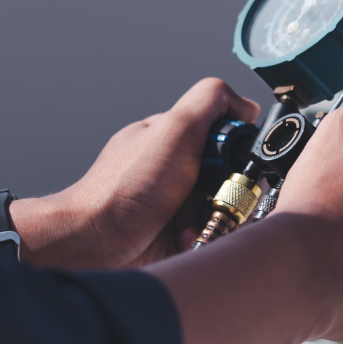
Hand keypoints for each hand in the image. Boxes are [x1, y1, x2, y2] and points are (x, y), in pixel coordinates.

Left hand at [33, 78, 259, 268]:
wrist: (96, 242)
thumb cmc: (122, 188)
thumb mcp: (172, 128)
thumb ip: (210, 102)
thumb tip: (247, 104)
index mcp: (177, 138)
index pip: (229, 136)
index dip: (237, 150)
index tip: (232, 163)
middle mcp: (180, 169)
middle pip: (235, 175)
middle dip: (232, 190)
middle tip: (213, 196)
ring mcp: (181, 202)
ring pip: (229, 208)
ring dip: (220, 218)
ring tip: (195, 223)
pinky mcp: (182, 233)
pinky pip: (213, 235)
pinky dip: (206, 237)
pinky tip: (186, 238)